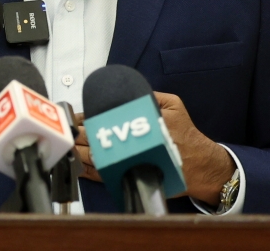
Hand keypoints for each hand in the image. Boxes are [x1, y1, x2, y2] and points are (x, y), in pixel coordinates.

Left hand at [72, 95, 234, 204]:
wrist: (201, 167)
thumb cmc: (186, 134)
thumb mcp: (173, 105)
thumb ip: (150, 96)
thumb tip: (126, 91)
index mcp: (145, 122)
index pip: (110, 118)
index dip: (92, 117)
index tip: (79, 115)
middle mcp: (138, 144)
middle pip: (102, 138)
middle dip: (82, 134)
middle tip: (68, 129)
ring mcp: (134, 164)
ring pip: (100, 159)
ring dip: (81, 151)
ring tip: (69, 143)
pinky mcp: (131, 179)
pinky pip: (105, 177)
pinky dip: (88, 171)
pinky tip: (78, 164)